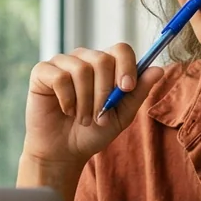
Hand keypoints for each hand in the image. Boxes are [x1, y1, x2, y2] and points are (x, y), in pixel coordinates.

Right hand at [20, 45, 162, 173]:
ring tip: (83, 118)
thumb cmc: (93, 132)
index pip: (120, 49)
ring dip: (85, 102)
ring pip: (81, 69)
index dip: (126, 66)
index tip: (126, 88)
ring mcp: (62, 63)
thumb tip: (158, 69)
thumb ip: (138, 92)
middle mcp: (84, 58)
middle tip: (100, 117)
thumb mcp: (122, 116)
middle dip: (104, 93)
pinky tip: (66, 111)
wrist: (64, 151)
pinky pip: (60, 77)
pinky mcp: (42, 72)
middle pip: (102, 59)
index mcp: (106, 65)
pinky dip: (67, 100)